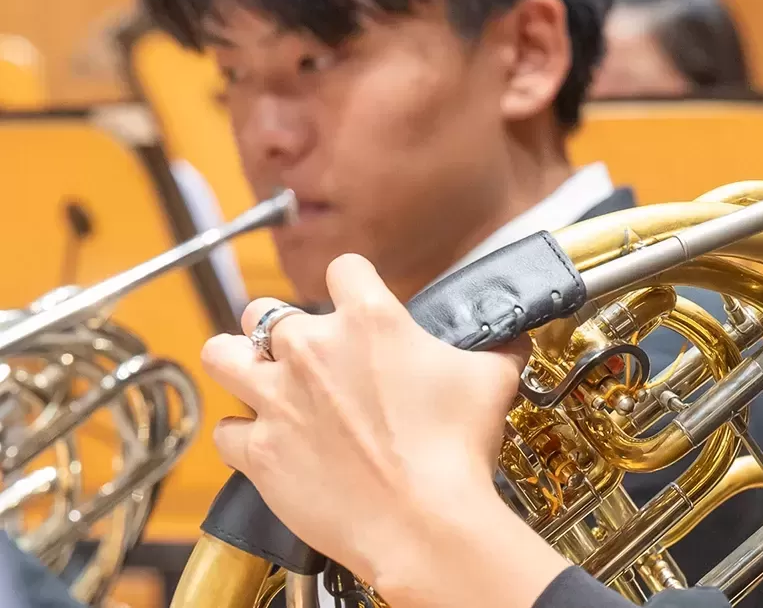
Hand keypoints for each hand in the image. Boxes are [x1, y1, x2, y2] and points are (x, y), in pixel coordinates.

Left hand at [202, 253, 565, 607]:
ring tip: (256, 375)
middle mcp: (311, 349)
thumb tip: (510, 341)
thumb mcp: (493, 380)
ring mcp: (276, 398)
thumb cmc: (456, 451)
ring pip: (222, 354)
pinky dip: (241, 434)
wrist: (422, 522)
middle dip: (285, 327)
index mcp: (368, 320)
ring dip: (238, 361)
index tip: (358, 300)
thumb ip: (495, 349)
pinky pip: (226, 430)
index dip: (354, 283)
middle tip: (309, 353)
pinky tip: (264, 439)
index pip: (344, 269)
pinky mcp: (257, 449)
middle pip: (268, 310)